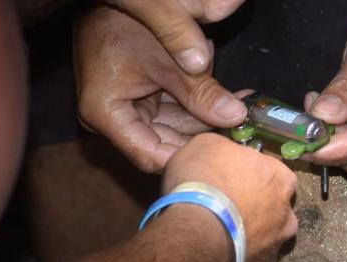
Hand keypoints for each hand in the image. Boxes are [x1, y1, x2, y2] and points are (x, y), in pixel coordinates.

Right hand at [75, 5, 247, 172]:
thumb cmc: (125, 20)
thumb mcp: (168, 61)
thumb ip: (201, 92)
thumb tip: (235, 116)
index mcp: (105, 114)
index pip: (151, 155)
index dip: (188, 156)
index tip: (222, 152)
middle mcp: (112, 119)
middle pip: (166, 142)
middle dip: (204, 132)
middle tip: (240, 126)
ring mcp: (126, 109)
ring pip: (174, 124)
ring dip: (206, 114)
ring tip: (240, 103)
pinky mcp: (139, 98)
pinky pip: (173, 107)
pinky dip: (198, 100)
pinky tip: (227, 94)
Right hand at [162, 134, 297, 261]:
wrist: (196, 237)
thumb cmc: (204, 183)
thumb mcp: (206, 144)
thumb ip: (224, 148)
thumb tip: (224, 152)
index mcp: (281, 178)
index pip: (272, 171)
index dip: (249, 174)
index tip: (230, 178)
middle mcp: (287, 215)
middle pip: (274, 207)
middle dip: (254, 207)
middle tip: (224, 207)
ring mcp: (276, 248)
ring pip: (264, 239)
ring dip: (247, 236)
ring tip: (218, 235)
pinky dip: (236, 261)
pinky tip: (216, 256)